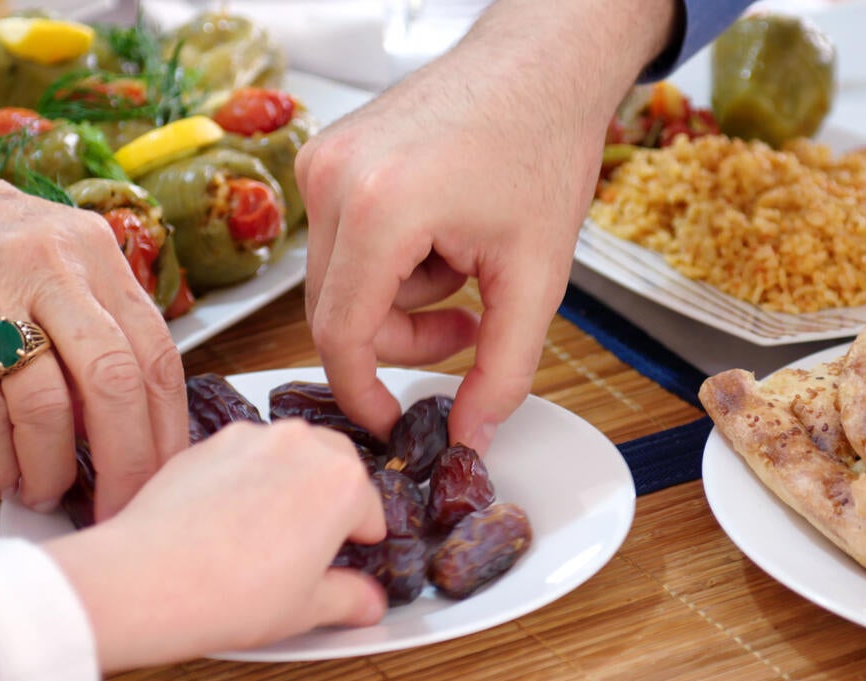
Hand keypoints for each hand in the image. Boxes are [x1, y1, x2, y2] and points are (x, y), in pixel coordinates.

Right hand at [0, 125, 186, 519]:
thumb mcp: (49, 248)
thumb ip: (92, 314)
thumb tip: (123, 407)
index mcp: (93, 251)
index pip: (158, 352)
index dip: (167, 425)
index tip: (167, 470)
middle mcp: (51, 267)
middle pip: (116, 382)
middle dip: (127, 460)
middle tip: (121, 502)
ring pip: (48, 403)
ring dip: (53, 466)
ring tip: (47, 492)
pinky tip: (1, 474)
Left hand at [45, 419, 386, 671]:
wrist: (145, 581)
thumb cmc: (229, 593)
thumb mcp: (307, 609)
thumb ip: (350, 598)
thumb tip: (366, 603)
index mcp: (342, 481)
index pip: (371, 510)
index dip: (360, 542)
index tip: (345, 560)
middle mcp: (301, 444)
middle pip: (336, 465)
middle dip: (331, 498)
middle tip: (310, 544)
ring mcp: (250, 437)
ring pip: (287, 453)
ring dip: (288, 481)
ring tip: (264, 532)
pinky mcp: (205, 442)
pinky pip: (242, 456)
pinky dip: (244, 479)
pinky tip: (225, 522)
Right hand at [296, 49, 607, 453]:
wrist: (539, 63)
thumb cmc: (542, 145)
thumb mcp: (536, 274)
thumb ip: (504, 368)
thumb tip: (471, 433)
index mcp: (379, 207)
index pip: (342, 335)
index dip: (365, 393)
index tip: (392, 421)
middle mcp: (333, 179)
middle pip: (337, 312)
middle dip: (403, 336)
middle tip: (469, 326)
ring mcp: (323, 161)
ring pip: (340, 280)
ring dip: (403, 294)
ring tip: (465, 257)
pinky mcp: (327, 154)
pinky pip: (342, 241)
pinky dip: (390, 257)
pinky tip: (441, 229)